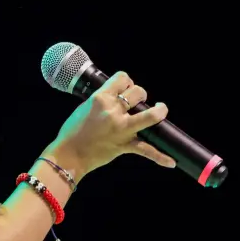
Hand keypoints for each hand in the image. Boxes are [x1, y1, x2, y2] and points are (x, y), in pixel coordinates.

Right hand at [47, 71, 175, 179]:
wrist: (68, 155)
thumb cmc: (72, 131)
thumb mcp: (85, 107)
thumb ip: (102, 101)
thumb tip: (115, 97)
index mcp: (100, 98)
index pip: (122, 78)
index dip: (126, 81)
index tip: (126, 87)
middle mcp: (113, 111)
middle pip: (138, 92)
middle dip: (140, 95)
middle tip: (136, 102)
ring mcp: (121, 128)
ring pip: (150, 115)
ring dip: (159, 112)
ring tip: (161, 110)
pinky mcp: (124, 145)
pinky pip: (147, 151)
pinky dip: (160, 157)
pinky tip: (171, 162)